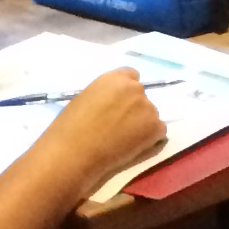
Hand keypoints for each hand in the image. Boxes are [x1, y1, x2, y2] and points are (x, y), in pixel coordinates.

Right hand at [36, 69, 164, 188]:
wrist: (74, 152)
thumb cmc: (70, 127)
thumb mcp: (86, 98)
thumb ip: (105, 95)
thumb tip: (114, 103)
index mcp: (115, 78)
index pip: (131, 76)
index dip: (125, 92)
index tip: (119, 104)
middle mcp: (135, 89)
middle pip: (141, 96)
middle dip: (134, 108)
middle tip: (119, 125)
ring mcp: (149, 108)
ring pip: (150, 114)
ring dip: (141, 123)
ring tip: (122, 138)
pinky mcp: (156, 127)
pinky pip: (158, 130)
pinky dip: (149, 138)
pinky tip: (132, 146)